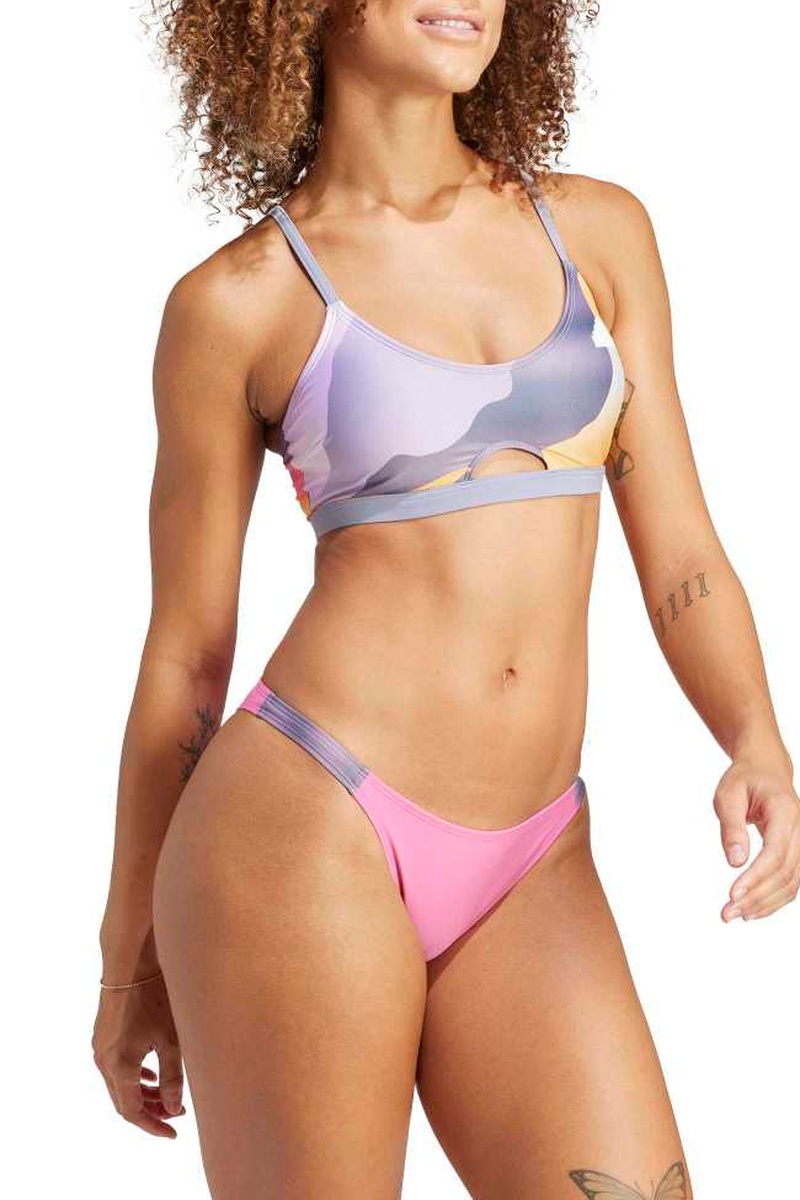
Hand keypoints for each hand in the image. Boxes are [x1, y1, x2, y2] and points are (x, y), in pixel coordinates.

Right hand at [92, 971, 185, 1137]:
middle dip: (150, 1111)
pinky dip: (134, 1077)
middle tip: (175, 1115)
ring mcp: (100, 1049)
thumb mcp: (172, 1041)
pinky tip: (150, 1073)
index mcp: (118, 1067)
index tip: (173, 1133)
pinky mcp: (102, 1036)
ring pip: (120, 1084)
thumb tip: (173, 1108)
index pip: (132, 1111)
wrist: (132, 965)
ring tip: (167, 1096)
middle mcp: (103, 1061)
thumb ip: (173, 1078)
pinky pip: (116, 1068)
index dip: (153, 1125)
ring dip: (142, 1093)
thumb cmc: (156, 999)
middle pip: (124, 1100)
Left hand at [714, 758, 799, 921]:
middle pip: (785, 873)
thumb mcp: (728, 795)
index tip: (732, 894)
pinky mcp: (797, 853)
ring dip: (765, 903)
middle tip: (726, 913)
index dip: (756, 877)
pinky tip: (752, 910)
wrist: (765, 771)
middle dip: (756, 896)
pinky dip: (773, 899)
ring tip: (735, 914)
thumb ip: (731, 827)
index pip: (775, 853)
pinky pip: (791, 882)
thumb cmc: (744, 780)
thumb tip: (736, 862)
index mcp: (785, 812)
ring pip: (792, 882)